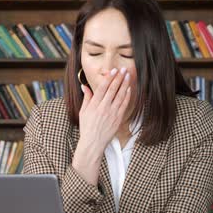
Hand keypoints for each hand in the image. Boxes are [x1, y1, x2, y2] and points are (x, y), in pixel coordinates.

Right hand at [74, 67, 131, 183]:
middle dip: (118, 78)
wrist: (93, 143)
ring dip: (124, 84)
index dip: (109, 78)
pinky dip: (127, 96)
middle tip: (123, 69)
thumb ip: (86, 98)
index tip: (113, 70)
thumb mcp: (83, 112)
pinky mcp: (118, 119)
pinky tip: (129, 89)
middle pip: (112, 90)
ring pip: (120, 96)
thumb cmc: (87, 127)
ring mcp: (112, 113)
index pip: (102, 88)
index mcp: (94, 105)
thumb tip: (84, 86)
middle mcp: (103, 108)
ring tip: (128, 75)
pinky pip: (124, 105)